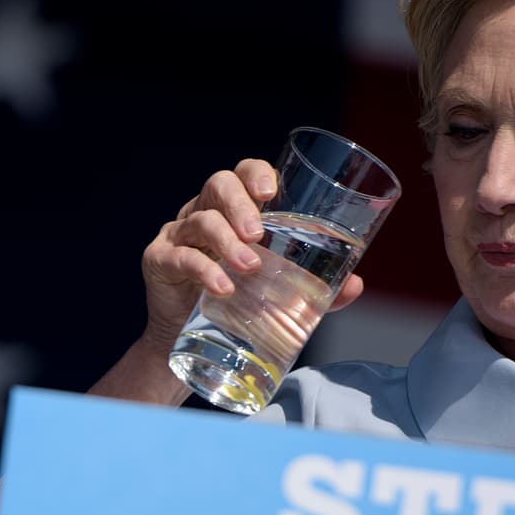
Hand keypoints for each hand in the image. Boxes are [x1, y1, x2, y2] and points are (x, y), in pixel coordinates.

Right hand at [139, 158, 364, 351]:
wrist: (195, 340)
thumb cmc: (242, 302)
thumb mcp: (284, 292)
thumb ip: (320, 288)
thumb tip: (355, 285)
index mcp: (236, 210)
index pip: (244, 174)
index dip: (256, 174)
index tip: (271, 190)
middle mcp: (205, 211)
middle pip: (218, 186)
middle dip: (240, 204)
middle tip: (258, 233)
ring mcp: (180, 234)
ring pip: (200, 220)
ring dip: (226, 240)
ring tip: (248, 265)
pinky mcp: (159, 260)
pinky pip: (179, 257)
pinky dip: (203, 270)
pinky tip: (222, 286)